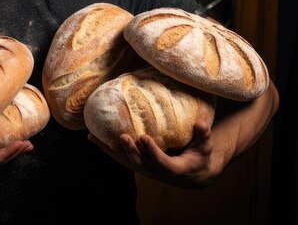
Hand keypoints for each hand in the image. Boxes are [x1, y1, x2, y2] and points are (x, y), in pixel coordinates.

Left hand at [88, 121, 218, 188]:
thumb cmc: (200, 156)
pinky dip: (106, 148)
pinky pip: (120, 158)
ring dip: (110, 150)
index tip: (144, 138)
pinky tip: (92, 138)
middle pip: (139, 163)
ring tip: (94, 138)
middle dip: (129, 151)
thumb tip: (201, 123)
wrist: (192, 174)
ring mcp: (145, 169)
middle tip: (122, 137)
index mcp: (174, 169)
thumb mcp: (205, 147)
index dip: (152, 151)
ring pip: (125, 161)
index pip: (161, 161)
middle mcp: (156, 172)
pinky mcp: (138, 165)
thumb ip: (203, 135)